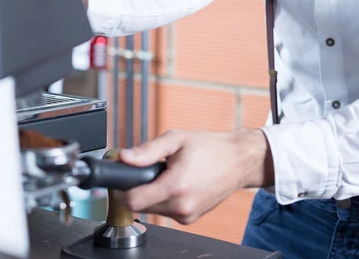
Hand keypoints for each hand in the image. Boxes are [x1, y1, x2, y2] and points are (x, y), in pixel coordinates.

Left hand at [118, 128, 272, 223]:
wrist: (236, 161)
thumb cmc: (209, 148)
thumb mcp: (176, 139)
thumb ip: (148, 150)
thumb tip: (124, 158)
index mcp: (175, 186)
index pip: (133, 201)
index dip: (122, 189)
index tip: (122, 177)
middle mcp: (181, 207)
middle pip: (141, 206)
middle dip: (140, 187)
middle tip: (151, 169)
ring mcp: (187, 216)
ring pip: (153, 209)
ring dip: (153, 193)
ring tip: (168, 173)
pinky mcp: (190, 219)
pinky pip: (167, 211)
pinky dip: (166, 199)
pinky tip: (178, 183)